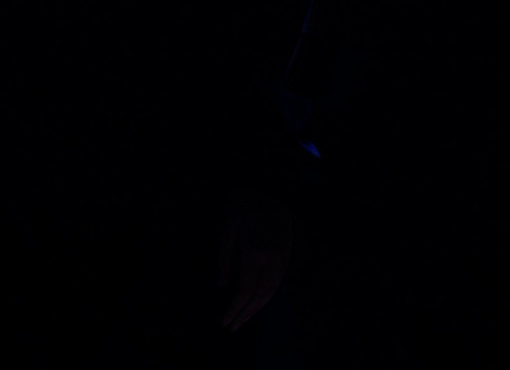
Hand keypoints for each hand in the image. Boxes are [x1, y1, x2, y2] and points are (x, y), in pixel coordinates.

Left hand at [218, 189, 293, 330]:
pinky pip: (278, 280)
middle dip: (246, 314)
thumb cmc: (243, 202)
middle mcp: (272, 257)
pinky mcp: (287, 251)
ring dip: (258, 308)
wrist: (269, 183)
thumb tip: (222, 285)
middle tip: (232, 327)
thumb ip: (225, 258)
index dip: (235, 308)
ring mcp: (282, 255)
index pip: (245, 290)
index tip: (224, 320)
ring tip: (244, 319)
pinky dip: (267, 295)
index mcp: (254, 251)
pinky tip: (257, 301)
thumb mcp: (227, 226)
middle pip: (260, 295)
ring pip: (272, 290)